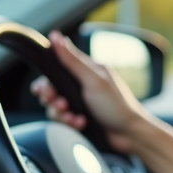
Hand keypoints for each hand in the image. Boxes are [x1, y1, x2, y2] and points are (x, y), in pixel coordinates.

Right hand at [30, 31, 149, 153]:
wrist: (130, 136)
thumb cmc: (117, 106)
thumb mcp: (94, 81)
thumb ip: (72, 60)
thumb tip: (56, 37)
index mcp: (87, 71)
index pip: (57, 68)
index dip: (46, 80)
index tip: (43, 89)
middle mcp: (83, 86)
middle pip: (52, 90)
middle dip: (51, 100)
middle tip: (61, 105)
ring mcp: (81, 103)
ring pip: (55, 107)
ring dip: (61, 114)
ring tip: (74, 118)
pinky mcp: (80, 118)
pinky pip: (64, 121)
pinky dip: (70, 124)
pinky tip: (81, 125)